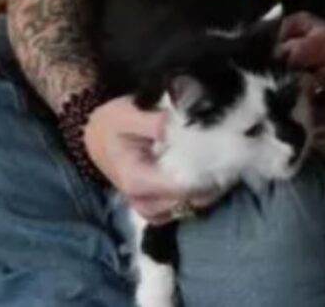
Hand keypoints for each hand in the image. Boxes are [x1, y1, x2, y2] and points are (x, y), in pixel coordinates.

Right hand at [84, 96, 221, 223]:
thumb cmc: (113, 124)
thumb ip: (153, 122)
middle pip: (192, 199)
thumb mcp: (127, 113)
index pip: (183, 186)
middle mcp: (143, 202)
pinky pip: (189, 207)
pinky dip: (202, 190)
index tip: (221, 147)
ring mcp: (151, 210)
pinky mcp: (159, 210)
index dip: (206, 169)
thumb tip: (180, 126)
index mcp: (136, 180)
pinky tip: (207, 170)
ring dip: (211, 184)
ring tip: (220, 158)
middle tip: (226, 149)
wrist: (98, 139)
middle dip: (213, 175)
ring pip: (195, 205)